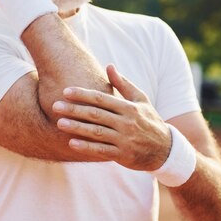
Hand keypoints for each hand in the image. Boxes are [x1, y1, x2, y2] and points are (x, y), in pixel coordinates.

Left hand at [53, 64, 171, 170]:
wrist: (165, 150)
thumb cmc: (149, 120)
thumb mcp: (141, 99)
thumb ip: (123, 84)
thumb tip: (109, 65)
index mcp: (129, 108)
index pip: (102, 99)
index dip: (83, 94)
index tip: (66, 91)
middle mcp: (126, 123)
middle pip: (96, 114)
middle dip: (74, 109)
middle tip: (55, 105)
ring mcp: (124, 140)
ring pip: (96, 132)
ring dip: (77, 128)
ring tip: (59, 123)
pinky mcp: (122, 155)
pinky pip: (101, 150)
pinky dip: (86, 147)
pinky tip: (72, 143)